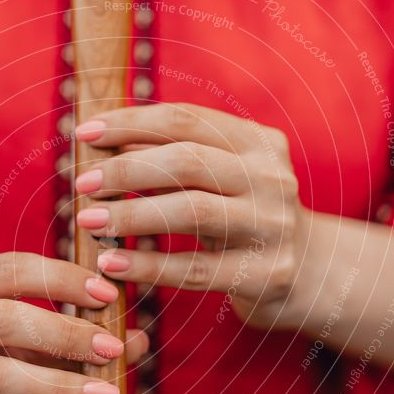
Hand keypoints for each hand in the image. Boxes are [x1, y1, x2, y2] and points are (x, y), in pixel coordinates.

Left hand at [74, 102, 313, 328]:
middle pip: (187, 160)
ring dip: (130, 214)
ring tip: (87, 221)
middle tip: (82, 183)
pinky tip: (110, 263)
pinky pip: (194, 269)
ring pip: (191, 211)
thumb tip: (104, 141)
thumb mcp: (222, 179)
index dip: (130, 122)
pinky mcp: (265, 274)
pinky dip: (147, 266)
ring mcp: (272, 226)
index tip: (84, 133)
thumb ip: (173, 159)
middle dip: (126, 168)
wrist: (311, 274)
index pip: (186, 119)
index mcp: (259, 143)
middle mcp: (271, 178)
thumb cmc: (246, 218)